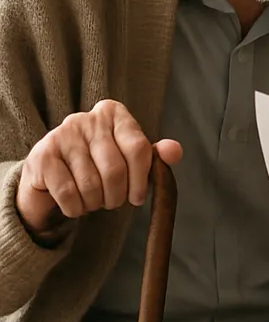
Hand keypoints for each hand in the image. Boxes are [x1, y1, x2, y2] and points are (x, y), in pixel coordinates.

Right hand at [15, 99, 182, 237]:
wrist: (51, 179)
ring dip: (95, 203)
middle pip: (115, 170)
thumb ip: (154, 156)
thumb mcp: (131, 160)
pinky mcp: (40, 157)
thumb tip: (174, 151)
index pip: (139, 148)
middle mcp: (85, 118)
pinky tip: (75, 205)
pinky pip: (68, 193)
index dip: (142, 180)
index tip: (137, 198)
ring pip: (91, 185)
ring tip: (93, 200)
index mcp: (113, 113)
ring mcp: (60, 135)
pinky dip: (75, 208)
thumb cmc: (98, 167)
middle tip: (112, 202)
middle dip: (117, 196)